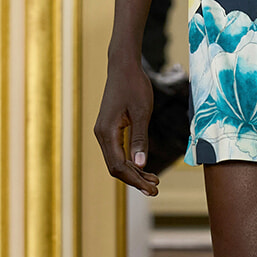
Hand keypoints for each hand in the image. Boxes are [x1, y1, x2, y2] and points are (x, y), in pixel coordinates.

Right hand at [94, 58, 159, 195]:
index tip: (152, 188)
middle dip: (135, 179)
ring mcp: (104, 132)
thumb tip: (140, 165)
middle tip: (156, 189)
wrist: (123, 67)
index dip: (135, 179)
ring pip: (116, 161)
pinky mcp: (109, 129)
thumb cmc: (134, 86)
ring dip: (134, 172)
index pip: (118, 165)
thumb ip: (140, 139)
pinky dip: (130, 162)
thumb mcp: (141, 112)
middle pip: (115, 167)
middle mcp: (101, 134)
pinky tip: (144, 167)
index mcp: (106, 132)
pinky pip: (117, 151)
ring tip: (154, 180)